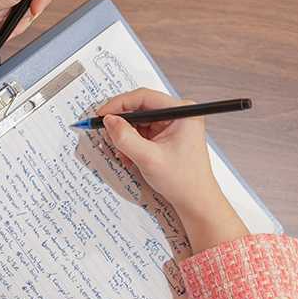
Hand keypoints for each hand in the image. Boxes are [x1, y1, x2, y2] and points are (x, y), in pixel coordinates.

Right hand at [95, 88, 248, 251]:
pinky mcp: (166, 136)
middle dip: (122, 124)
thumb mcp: (148, 158)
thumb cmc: (182, 180)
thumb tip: (108, 120)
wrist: (195, 201)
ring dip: (126, 137)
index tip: (102, 115)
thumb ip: (125, 137)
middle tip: (108, 135)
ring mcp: (172, 125)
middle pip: (139, 108)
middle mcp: (178, 114)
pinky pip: (142, 133)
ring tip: (124, 154)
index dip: (119, 104)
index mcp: (182, 112)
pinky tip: (131, 157)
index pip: (144, 97)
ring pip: (138, 122)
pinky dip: (132, 144)